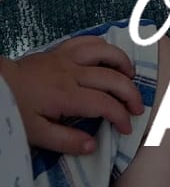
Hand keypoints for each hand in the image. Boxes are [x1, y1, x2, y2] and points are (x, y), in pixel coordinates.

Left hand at [0, 37, 144, 154]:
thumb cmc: (16, 111)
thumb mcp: (37, 134)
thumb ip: (66, 142)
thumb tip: (93, 145)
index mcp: (66, 96)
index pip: (105, 104)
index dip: (121, 117)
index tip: (126, 129)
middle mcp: (71, 73)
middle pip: (112, 78)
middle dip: (131, 94)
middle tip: (137, 109)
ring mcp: (66, 58)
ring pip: (104, 52)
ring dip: (123, 64)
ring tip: (130, 78)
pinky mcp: (60, 50)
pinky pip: (88, 41)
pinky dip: (104, 47)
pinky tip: (110, 58)